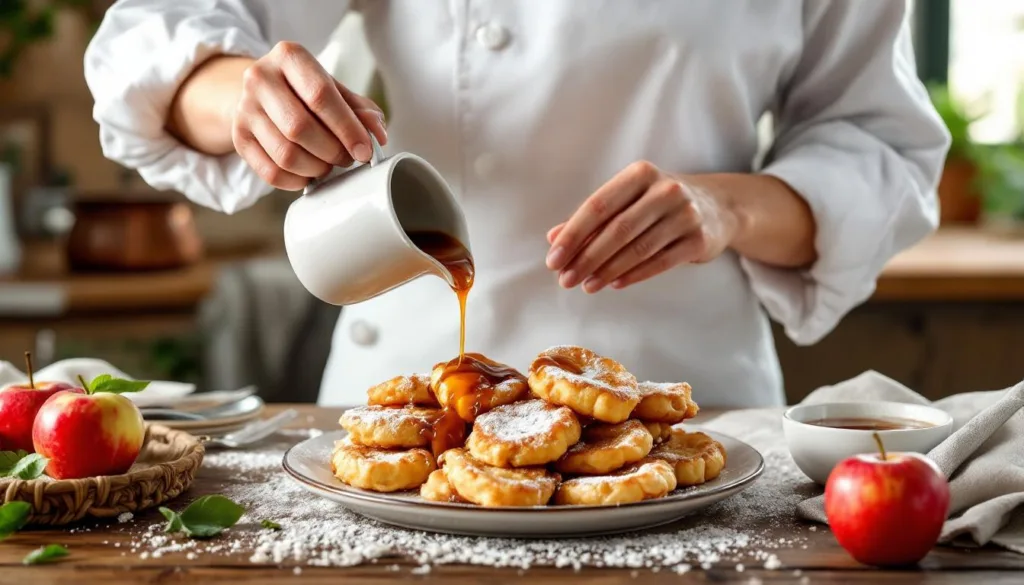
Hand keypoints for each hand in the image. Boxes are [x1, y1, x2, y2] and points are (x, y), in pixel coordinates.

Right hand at [232, 42, 387, 189]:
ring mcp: (244, 108)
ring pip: (285, 154)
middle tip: (348, 158)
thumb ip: (360, 110)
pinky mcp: (238, 137)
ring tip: (329, 164)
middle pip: (300, 128)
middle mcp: (260, 77)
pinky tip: (310, 174)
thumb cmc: (306, 92)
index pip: (320, 95)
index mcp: (289, 56)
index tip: (365, 150)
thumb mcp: (336, 90)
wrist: (263, 94)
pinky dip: (297, 181)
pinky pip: (271, 172)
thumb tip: (377, 135)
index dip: (347, 128)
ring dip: (317, 168)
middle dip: (332, 151)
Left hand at [545, 161, 739, 291]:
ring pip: (638, 248)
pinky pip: (661, 262)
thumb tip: (554, 238)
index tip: (554, 259)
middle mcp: (665, 190)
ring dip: (607, 270)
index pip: (598, 206)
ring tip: (586, 286)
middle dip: (586, 258)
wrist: (719, 206)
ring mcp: (685, 215)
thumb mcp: (628, 200)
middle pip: (617, 230)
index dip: (573, 234)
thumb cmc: (660, 203)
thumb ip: (592, 219)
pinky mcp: (699, 240)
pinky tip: (614, 284)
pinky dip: (634, 275)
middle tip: (565, 279)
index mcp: (641, 174)